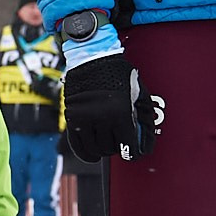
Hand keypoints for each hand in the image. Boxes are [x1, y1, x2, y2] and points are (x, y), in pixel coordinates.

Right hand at [61, 47, 159, 162]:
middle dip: (117, 148)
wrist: (92, 60)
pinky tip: (91, 155)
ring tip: (107, 144)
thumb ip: (143, 120)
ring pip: (94, 148)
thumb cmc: (120, 76)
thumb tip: (144, 144)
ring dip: (102, 150)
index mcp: (121, 113)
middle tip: (120, 141)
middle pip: (110, 148)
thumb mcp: (139, 96)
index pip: (127, 147)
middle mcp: (101, 118)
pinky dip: (84, 153)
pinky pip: (77, 144)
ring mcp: (83, 118)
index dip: (132, 153)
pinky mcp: (71, 117)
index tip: (133, 153)